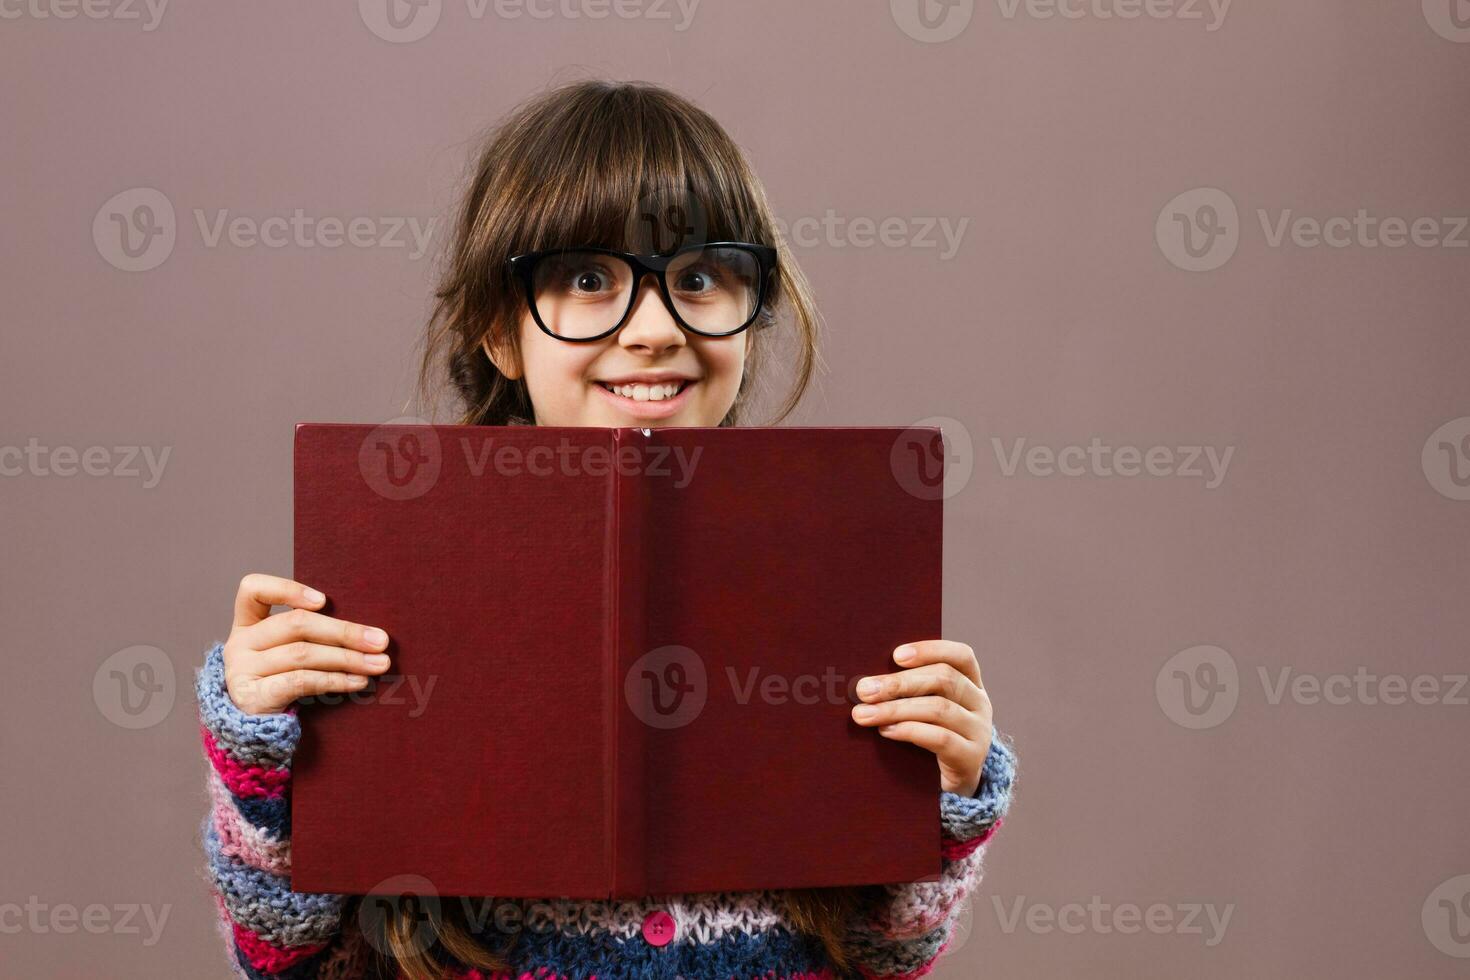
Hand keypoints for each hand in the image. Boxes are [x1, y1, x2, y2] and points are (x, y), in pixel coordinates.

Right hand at [222, 573, 393, 714]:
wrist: (257, 732)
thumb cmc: (283, 682)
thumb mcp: (288, 652)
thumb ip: (312, 634)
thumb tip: (369, 632)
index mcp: (247, 624)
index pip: (253, 590)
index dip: (287, 589)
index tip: (324, 600)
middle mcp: (239, 644)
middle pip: (295, 624)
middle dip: (344, 632)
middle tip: (381, 640)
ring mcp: (241, 671)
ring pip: (303, 654)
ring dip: (348, 658)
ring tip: (379, 664)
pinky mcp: (252, 698)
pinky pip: (301, 682)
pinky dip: (335, 680)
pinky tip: (358, 682)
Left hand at [850, 640, 992, 795]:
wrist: (953, 784)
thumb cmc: (930, 735)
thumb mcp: (926, 708)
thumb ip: (909, 691)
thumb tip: (867, 681)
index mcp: (972, 683)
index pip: (960, 655)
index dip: (930, 650)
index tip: (895, 655)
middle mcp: (980, 703)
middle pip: (944, 679)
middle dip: (899, 683)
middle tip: (863, 690)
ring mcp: (979, 731)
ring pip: (938, 709)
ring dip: (896, 709)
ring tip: (864, 714)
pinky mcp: (971, 757)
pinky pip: (940, 738)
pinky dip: (909, 731)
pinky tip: (885, 731)